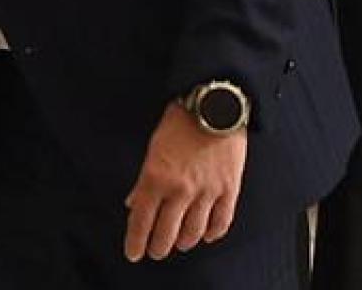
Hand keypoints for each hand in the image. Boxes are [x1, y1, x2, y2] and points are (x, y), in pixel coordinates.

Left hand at [122, 103, 246, 261]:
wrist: (214, 107)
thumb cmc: (180, 122)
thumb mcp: (152, 149)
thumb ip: (142, 180)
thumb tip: (134, 202)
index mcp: (155, 178)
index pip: (141, 220)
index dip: (135, 241)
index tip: (133, 253)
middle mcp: (180, 189)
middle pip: (166, 233)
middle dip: (158, 247)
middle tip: (154, 252)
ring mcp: (207, 192)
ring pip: (193, 232)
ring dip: (183, 243)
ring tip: (178, 245)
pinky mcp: (229, 190)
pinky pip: (221, 222)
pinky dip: (212, 233)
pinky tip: (205, 236)